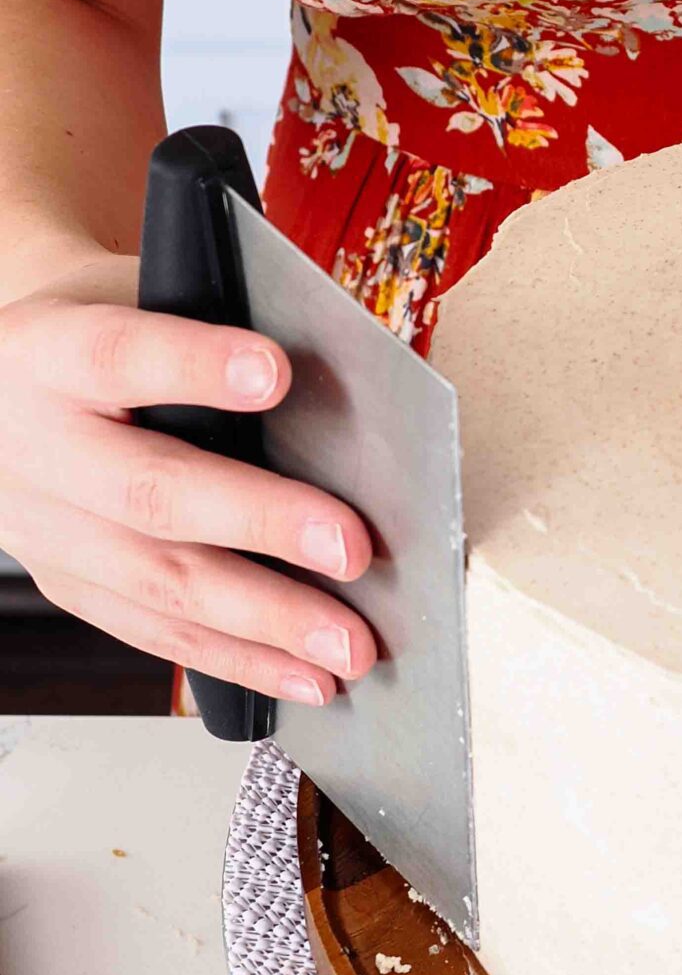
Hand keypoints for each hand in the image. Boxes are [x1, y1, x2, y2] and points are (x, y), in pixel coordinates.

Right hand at [0, 252, 375, 702]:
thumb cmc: (95, 333)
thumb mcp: (128, 298)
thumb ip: (208, 330)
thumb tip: (337, 385)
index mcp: (49, 354)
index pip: (121, 355)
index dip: (195, 365)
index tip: (275, 373)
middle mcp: (38, 448)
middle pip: (151, 491)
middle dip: (261, 523)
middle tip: (351, 548)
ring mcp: (47, 530)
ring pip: (157, 581)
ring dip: (265, 621)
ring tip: (348, 646)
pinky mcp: (68, 585)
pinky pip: (154, 630)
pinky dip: (237, 660)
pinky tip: (303, 676)